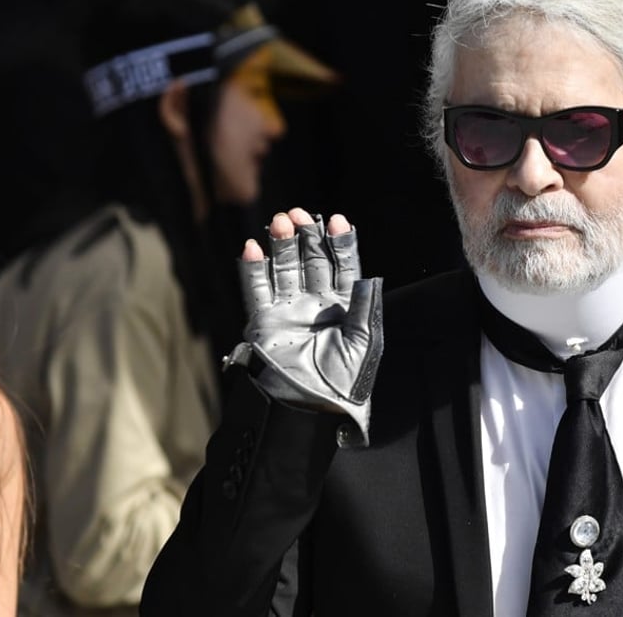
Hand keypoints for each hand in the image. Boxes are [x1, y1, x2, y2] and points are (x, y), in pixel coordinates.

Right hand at [227, 208, 382, 445]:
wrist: (307, 408)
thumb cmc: (343, 381)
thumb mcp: (363, 342)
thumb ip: (365, 306)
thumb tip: (370, 276)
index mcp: (345, 308)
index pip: (344, 267)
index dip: (341, 243)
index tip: (338, 221)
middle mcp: (317, 304)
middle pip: (312, 260)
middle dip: (308, 236)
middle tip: (301, 214)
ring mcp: (290, 310)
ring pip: (285, 268)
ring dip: (282, 244)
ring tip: (281, 221)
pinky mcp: (265, 321)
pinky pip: (257, 289)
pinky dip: (253, 268)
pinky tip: (252, 247)